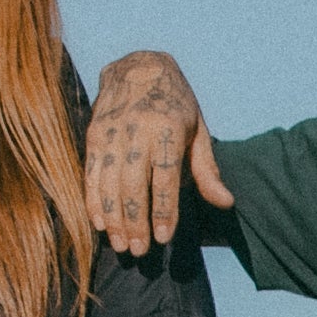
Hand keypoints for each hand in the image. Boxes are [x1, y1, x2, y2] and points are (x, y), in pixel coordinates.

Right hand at [85, 50, 223, 253]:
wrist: (137, 65)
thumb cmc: (175, 103)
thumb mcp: (197, 130)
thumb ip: (207, 169)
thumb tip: (226, 202)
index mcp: (167, 128)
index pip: (165, 177)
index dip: (163, 210)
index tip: (163, 238)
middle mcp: (137, 130)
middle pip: (133, 185)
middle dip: (135, 222)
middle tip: (139, 251)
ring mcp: (111, 132)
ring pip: (109, 183)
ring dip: (113, 219)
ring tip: (121, 246)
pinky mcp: (93, 135)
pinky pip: (90, 174)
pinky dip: (93, 201)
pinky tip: (99, 224)